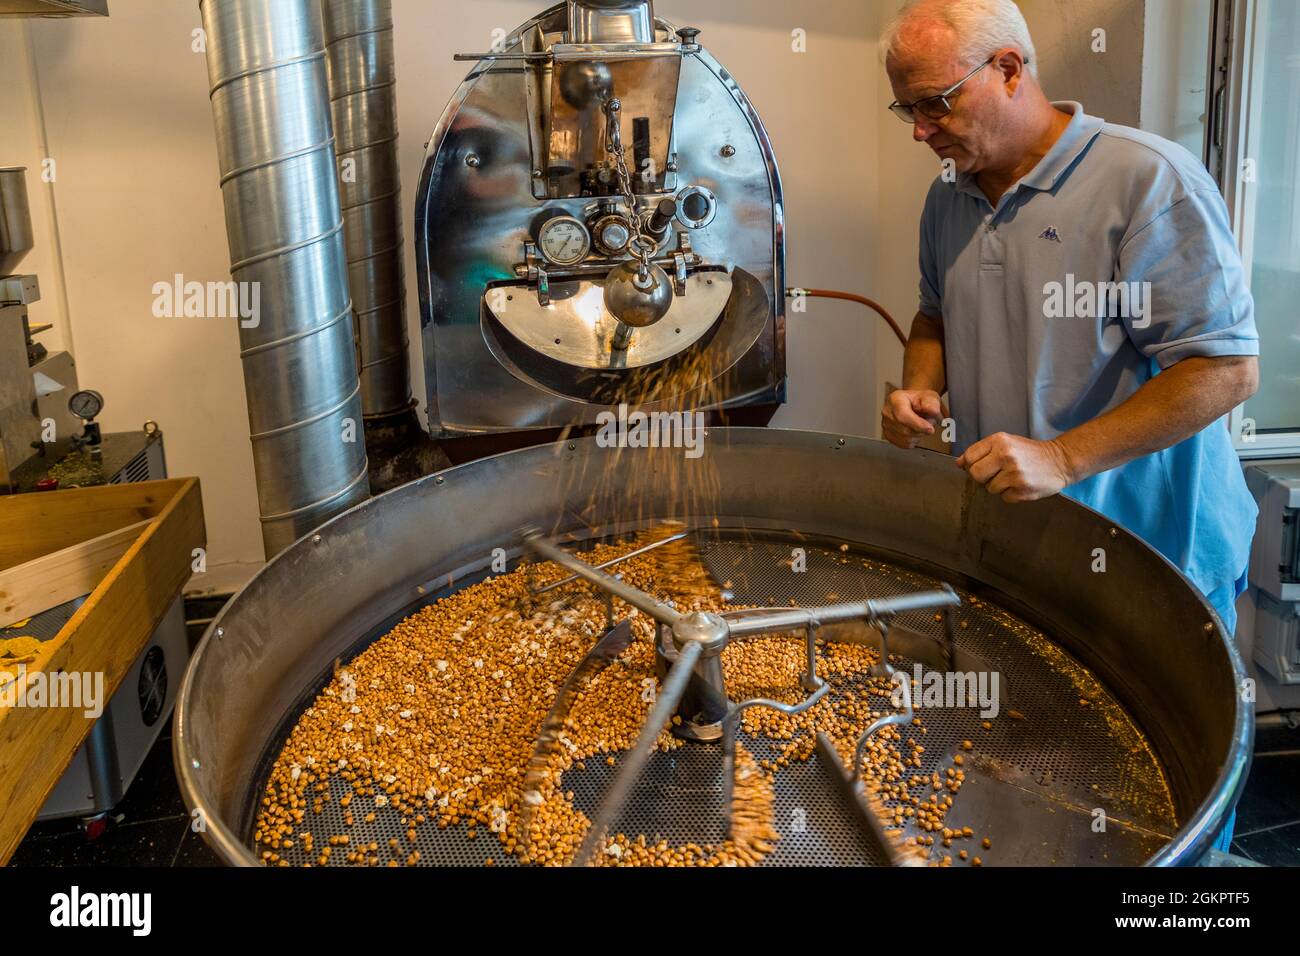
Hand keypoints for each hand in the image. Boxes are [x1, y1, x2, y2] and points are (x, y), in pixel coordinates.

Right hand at [882, 389, 943, 448]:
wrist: (913, 404)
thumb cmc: (919, 400)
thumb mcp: (929, 396)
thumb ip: (932, 403)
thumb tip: (933, 411)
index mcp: (895, 400)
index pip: (902, 415)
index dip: (917, 424)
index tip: (930, 429)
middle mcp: (888, 413)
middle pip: (904, 430)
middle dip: (922, 430)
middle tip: (931, 422)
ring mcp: (886, 425)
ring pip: (906, 439)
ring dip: (919, 435)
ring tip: (922, 425)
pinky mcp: (889, 436)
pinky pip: (905, 444)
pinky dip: (914, 440)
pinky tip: (916, 430)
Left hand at [956, 433, 1075, 502]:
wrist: (1060, 460)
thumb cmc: (1029, 452)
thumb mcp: (1005, 444)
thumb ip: (981, 451)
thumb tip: (958, 463)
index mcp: (999, 441)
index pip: (969, 457)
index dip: (971, 464)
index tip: (981, 466)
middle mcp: (1006, 456)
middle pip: (975, 474)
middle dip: (982, 477)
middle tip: (996, 474)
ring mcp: (1014, 474)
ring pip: (989, 488)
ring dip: (998, 486)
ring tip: (1012, 477)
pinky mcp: (1022, 490)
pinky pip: (1004, 497)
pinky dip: (1010, 494)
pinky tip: (1021, 484)